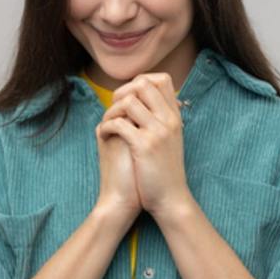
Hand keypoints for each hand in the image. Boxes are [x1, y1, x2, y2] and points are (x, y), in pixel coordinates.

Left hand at [97, 73, 193, 216]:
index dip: (141, 82)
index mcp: (175, 117)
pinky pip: (119, 124)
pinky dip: (107, 126)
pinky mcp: (144, 146)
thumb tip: (144, 103)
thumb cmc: (165, 171)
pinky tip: (105, 135)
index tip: (129, 98)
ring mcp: (158, 132)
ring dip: (112, 110)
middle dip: (123, 92)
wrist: (171, 199)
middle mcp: (169, 120)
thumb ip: (161, 120)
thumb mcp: (170, 140)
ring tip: (108, 124)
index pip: (163, 79)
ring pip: (129, 101)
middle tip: (114, 109)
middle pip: (144, 83)